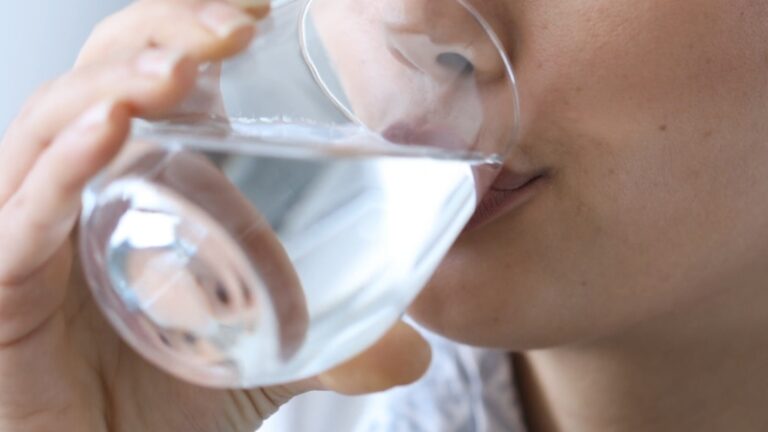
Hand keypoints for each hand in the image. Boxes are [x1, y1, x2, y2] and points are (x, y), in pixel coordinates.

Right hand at [0, 1, 429, 429]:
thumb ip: (333, 348)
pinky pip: (15, 219)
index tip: (261, 17)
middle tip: (234, 26)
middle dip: (159, 36)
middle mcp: (71, 199)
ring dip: (111, 83)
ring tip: (178, 67)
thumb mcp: (261, 362)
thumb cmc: (163, 410)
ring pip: (48, 129)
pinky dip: (59, 167)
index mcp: (127, 192)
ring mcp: (27, 237)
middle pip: (97, 83)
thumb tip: (416, 351)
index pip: (142, 84)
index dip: (186, 34)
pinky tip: (110, 127)